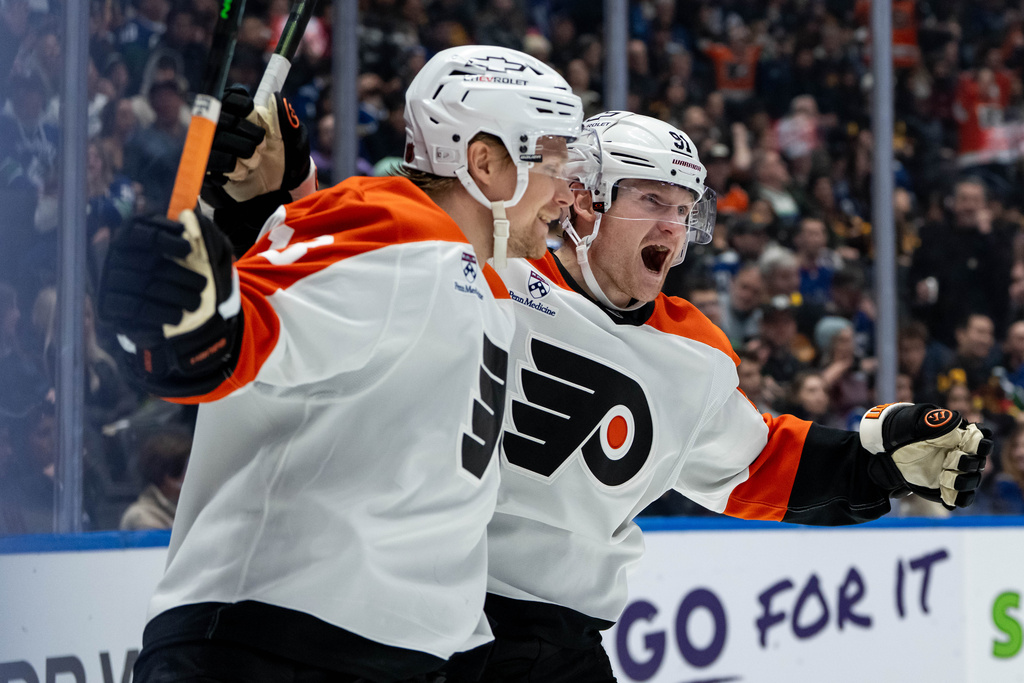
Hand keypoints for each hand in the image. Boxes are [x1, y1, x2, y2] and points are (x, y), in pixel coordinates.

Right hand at [98, 210, 240, 394]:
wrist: (140, 297)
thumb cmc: (165, 264)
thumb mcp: (173, 244)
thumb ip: (182, 232)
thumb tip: (189, 220)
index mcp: (127, 235)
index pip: (145, 235)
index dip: (167, 241)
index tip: (188, 250)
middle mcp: (114, 256)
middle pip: (150, 265)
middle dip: (182, 276)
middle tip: (203, 285)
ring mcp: (108, 281)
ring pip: (145, 288)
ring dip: (177, 296)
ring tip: (196, 302)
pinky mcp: (108, 305)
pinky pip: (135, 309)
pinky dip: (160, 313)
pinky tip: (177, 316)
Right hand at [202, 86, 310, 206]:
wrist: (275, 189)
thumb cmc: (281, 159)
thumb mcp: (290, 138)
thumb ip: (284, 117)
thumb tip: (275, 97)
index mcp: (238, 111)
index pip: (232, 96)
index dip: (245, 107)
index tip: (256, 117)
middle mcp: (219, 125)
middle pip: (226, 118)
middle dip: (253, 137)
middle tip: (261, 148)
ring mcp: (211, 145)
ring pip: (224, 139)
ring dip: (248, 155)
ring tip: (253, 163)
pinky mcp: (208, 166)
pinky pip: (222, 160)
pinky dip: (239, 169)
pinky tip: (243, 173)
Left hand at [860, 403, 990, 509]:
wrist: (891, 451)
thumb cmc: (906, 433)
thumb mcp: (916, 424)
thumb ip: (935, 422)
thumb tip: (957, 421)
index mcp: (959, 438)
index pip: (982, 441)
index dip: (980, 445)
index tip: (967, 446)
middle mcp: (962, 456)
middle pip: (979, 463)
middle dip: (967, 463)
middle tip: (950, 460)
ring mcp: (955, 472)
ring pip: (972, 481)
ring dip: (962, 481)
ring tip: (944, 477)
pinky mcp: (947, 488)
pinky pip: (962, 498)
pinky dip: (958, 499)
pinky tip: (946, 495)